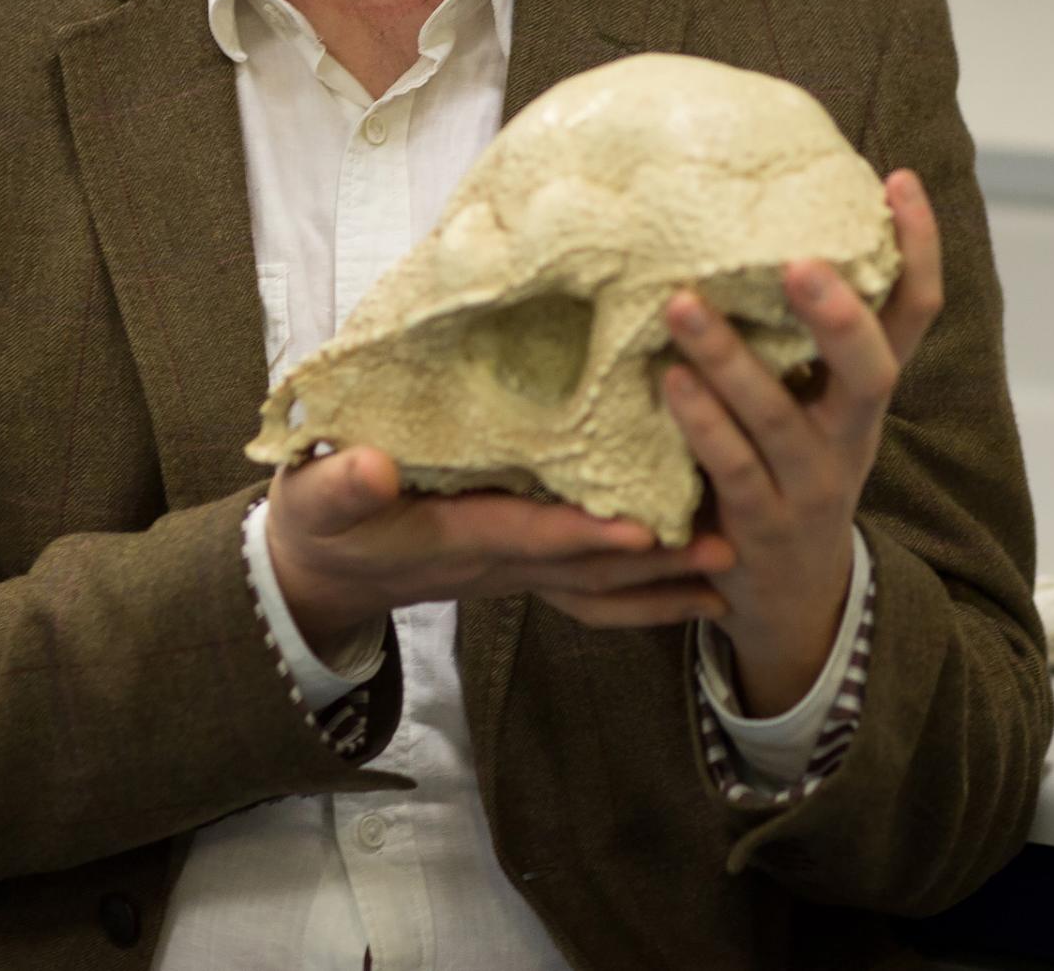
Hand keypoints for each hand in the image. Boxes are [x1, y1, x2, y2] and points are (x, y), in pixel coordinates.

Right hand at [265, 445, 735, 664]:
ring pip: (602, 585)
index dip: (585, 535)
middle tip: (730, 547)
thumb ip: (341, 484)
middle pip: (589, 571)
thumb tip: (369, 466)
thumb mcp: (315, 499)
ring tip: (738, 563)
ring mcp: (517, 568)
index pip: (530, 535)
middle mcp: (499, 561)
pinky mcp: (525, 561)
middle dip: (658, 564)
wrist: (320, 568)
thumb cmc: (318, 520)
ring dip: (667, 580)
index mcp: (454, 536)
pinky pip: (596, 585)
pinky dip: (648, 586)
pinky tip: (699, 575)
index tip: (642, 527)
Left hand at [662, 167, 943, 715]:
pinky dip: (702, 423)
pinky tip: (670, 382)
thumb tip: (753, 220)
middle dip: (840, 316)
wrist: (791, 596)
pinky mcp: (761, 524)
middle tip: (798, 260)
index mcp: (868, 389)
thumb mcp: (816, 399)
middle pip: (873, 369)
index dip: (918, 247)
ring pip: (780, 417)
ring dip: (730, 361)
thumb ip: (797, 331)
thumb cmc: (789, 465)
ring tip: (683, 306)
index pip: (916, 311)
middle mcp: (853, 430)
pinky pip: (732, 467)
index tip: (899, 180)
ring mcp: (811, 481)